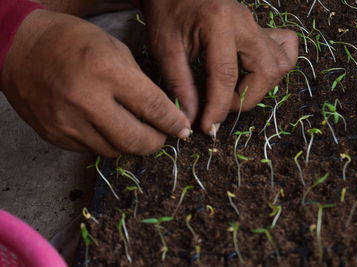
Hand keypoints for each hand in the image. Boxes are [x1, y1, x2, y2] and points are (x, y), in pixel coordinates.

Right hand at [1, 10, 190, 156]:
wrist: (19, 48)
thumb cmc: (72, 42)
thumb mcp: (114, 49)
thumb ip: (140, 83)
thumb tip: (163, 113)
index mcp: (107, 71)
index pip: (153, 108)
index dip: (174, 123)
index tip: (182, 129)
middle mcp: (87, 101)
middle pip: (136, 140)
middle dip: (157, 142)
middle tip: (162, 136)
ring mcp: (68, 122)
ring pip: (115, 150)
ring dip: (131, 144)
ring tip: (134, 129)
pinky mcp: (55, 136)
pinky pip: (92, 150)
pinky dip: (106, 142)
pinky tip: (106, 127)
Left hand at [143, 0, 297, 133]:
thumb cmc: (166, 12)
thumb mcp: (165, 48)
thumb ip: (180, 85)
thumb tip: (192, 118)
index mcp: (219, 24)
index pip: (226, 76)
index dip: (218, 108)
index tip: (207, 127)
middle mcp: (245, 23)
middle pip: (266, 71)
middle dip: (245, 98)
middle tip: (220, 103)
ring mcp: (256, 25)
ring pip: (280, 63)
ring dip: (260, 86)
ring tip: (234, 90)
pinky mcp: (259, 28)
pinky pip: (285, 47)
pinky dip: (274, 66)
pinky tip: (253, 72)